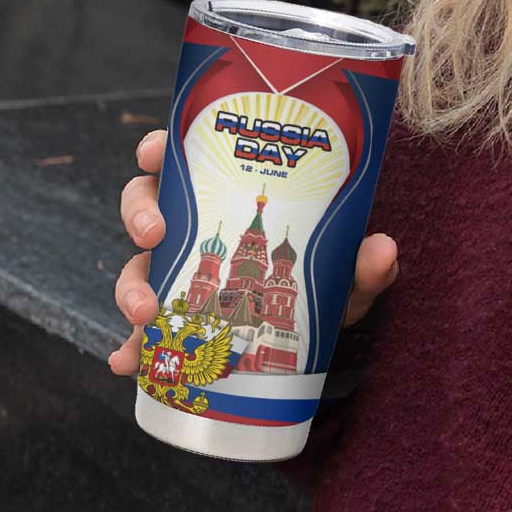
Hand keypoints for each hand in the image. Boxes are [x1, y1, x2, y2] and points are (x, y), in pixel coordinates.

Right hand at [107, 129, 399, 373]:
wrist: (319, 336)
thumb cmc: (326, 283)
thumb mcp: (346, 272)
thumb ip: (364, 263)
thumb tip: (384, 249)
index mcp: (229, 197)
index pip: (185, 159)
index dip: (160, 148)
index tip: (154, 151)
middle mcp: (197, 229)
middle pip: (147, 205)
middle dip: (141, 215)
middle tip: (154, 234)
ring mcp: (180, 273)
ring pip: (138, 265)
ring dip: (131, 286)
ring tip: (144, 313)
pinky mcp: (175, 319)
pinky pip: (143, 331)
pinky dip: (131, 347)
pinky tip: (128, 362)